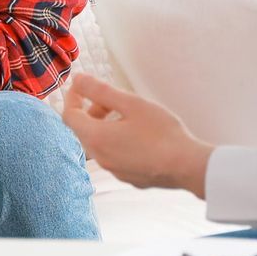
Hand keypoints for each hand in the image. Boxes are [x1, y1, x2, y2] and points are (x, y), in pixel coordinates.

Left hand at [61, 74, 213, 196]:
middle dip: (91, 110)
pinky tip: (138, 134)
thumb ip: (100, 90)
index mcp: (96, 138)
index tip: (83, 85)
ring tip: (127, 114)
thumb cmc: (161, 133)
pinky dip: (116, 140)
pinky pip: (113, 154)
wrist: (187, 167)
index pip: (69, 115)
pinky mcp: (128, 176)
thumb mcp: (131, 104)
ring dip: (104, 125)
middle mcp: (100, 157)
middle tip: (110, 99)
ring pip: (98, 143)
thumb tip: (78, 79)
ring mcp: (114, 170)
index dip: (73, 97)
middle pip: (83, 130)